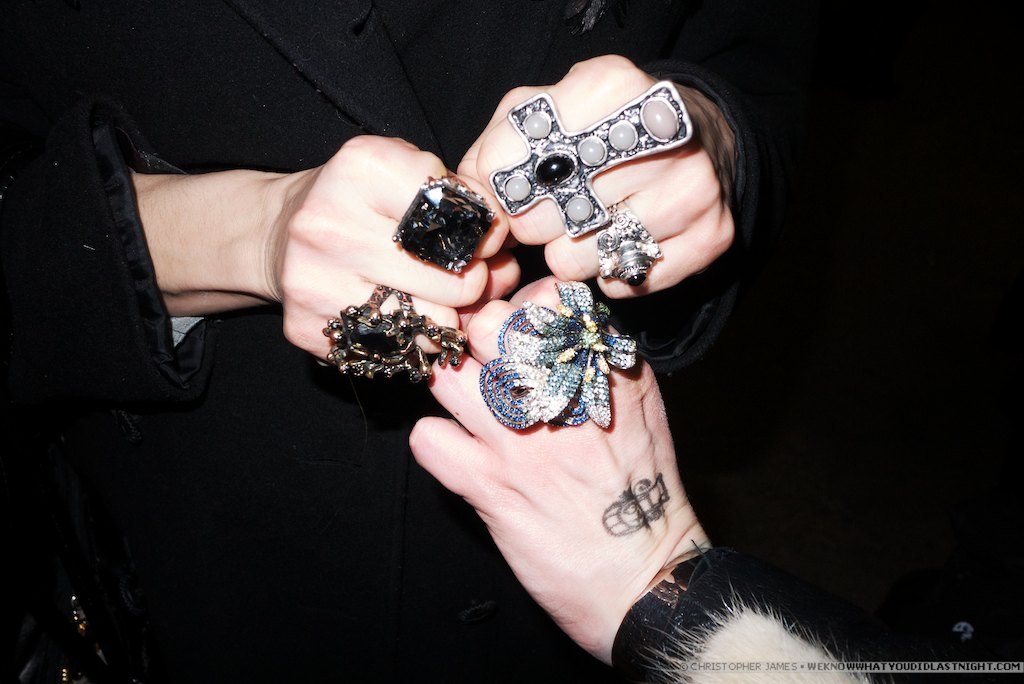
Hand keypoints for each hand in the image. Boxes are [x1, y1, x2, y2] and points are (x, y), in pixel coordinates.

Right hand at [135, 136, 519, 358]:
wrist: (280, 232)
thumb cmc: (362, 202)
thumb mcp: (410, 174)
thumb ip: (467, 206)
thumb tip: (507, 265)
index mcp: (361, 168)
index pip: (461, 214)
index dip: (483, 231)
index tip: (477, 236)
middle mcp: (329, 224)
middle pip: (453, 280)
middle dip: (470, 283)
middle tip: (460, 277)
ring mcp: (313, 280)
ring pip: (428, 325)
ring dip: (444, 319)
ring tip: (432, 300)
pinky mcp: (306, 327)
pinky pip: (393, 352)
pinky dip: (409, 341)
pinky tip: (399, 319)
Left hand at [410, 276, 707, 663]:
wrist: (645, 576)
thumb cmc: (644, 494)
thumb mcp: (641, 409)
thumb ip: (601, 359)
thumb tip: (555, 323)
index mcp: (604, 370)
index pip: (543, 299)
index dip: (516, 308)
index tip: (512, 330)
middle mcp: (561, 397)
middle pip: (487, 326)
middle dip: (473, 337)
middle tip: (475, 361)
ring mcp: (521, 442)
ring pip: (448, 374)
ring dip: (448, 384)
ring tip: (463, 404)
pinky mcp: (491, 487)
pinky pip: (429, 439)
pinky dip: (435, 443)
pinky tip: (458, 454)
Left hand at [459, 55, 733, 298]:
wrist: (701, 139)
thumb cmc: (605, 129)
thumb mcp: (548, 114)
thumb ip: (496, 149)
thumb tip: (468, 201)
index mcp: (611, 86)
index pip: (512, 158)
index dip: (497, 185)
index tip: (508, 189)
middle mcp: (659, 134)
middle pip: (540, 217)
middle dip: (530, 224)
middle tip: (549, 211)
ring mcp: (691, 188)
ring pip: (576, 259)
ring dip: (566, 254)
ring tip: (588, 225)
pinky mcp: (710, 236)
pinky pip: (621, 283)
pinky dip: (608, 273)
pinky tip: (620, 242)